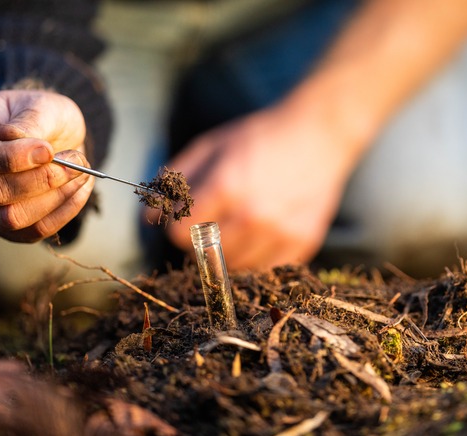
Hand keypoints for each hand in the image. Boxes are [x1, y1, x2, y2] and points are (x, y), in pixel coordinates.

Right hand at [0, 90, 94, 241]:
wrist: (52, 135)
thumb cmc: (40, 116)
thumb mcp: (39, 106)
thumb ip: (29, 122)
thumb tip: (12, 137)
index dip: (13, 158)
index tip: (49, 150)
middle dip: (43, 180)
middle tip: (76, 161)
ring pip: (14, 217)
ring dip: (56, 197)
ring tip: (82, 172)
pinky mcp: (7, 226)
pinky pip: (35, 230)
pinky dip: (65, 211)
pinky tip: (80, 188)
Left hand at [155, 104, 364, 269]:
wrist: (319, 135)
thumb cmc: (259, 137)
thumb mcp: (211, 146)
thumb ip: (175, 180)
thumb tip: (147, 217)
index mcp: (226, 187)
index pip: (178, 234)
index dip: (176, 226)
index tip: (186, 217)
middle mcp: (253, 216)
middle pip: (204, 256)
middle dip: (199, 242)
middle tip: (212, 222)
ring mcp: (280, 233)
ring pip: (234, 268)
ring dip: (228, 254)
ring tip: (237, 227)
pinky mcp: (302, 243)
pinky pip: (266, 269)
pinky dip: (258, 258)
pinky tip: (261, 234)